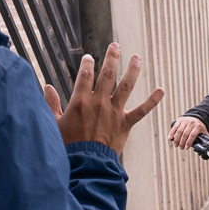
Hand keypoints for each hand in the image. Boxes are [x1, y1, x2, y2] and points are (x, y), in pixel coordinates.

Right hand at [43, 43, 163, 151]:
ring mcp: (114, 112)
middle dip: (112, 57)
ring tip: (137, 57)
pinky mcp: (125, 124)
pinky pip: (142, 110)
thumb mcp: (54, 123)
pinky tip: (162, 90)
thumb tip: (46, 87)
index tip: (89, 57)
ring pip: (126, 86)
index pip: (85, 74)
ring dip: (133, 70)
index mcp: (80, 101)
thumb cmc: (67, 146)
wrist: (85, 164)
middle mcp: (99, 103)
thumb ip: (51, 103)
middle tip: (116, 45)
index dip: (87, 63)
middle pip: (107, 74)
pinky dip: (152, 100)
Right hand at [169, 116, 207, 150]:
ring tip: (176, 145)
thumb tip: (204, 147)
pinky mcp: (180, 120)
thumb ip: (205, 139)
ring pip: (179, 131)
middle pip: (185, 134)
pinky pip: (175, 127)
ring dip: (176, 139)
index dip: (188, 142)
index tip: (186, 148)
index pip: (192, 135)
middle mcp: (191, 123)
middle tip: (181, 148)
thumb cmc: (200, 127)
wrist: (197, 117)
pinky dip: (171, 133)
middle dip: (182, 142)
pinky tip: (170, 138)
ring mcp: (185, 121)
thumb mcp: (204, 132)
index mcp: (198, 126)